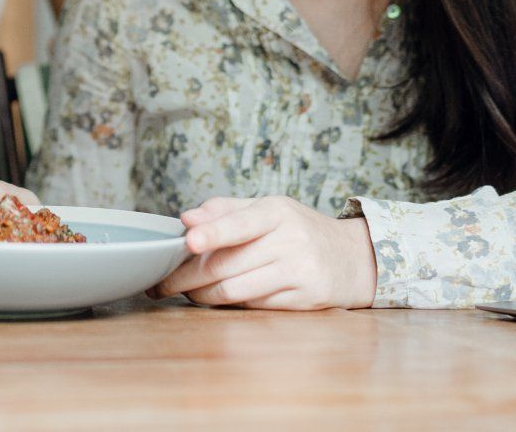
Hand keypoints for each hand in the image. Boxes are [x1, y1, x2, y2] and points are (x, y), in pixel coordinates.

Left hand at [149, 196, 376, 310]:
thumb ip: (225, 210)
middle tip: (161, 284)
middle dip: (185, 277)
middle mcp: (290, 240)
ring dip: (201, 296)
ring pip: (235, 290)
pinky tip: (216, 300)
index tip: (186, 240)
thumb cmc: (299, 231)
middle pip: (226, 264)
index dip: (212, 233)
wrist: (354, 259)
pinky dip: (228, 305)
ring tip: (185, 293)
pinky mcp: (303, 301)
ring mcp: (298, 272)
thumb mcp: (268, 209)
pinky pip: (253, 306)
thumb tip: (186, 217)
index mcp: (277, 211)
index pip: (240, 222)